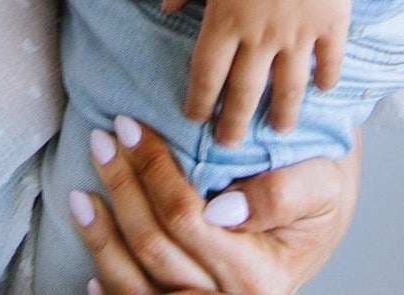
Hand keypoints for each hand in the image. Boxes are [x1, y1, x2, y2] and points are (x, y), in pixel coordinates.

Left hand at [71, 118, 360, 294]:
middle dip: (121, 187)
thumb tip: (222, 208)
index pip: (187, 217)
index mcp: (261, 274)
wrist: (323, 226)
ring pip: (137, 285)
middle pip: (155, 246)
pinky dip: (112, 291)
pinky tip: (91, 268)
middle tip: (101, 140)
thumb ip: (280, 195)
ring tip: (79, 195)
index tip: (127, 125)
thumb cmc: (318, 196)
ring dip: (102, 238)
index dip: (151, 169)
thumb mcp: (320, 185)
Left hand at [163, 0, 354, 144]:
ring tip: (277, 131)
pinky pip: (328, 64)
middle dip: (234, 123)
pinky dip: (325, 81)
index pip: (207, 73)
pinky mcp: (331, 28)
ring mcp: (298, 37)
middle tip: (229, 145)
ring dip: (281, 114)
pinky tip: (321, 91)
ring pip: (288, 88)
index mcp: (226, 19)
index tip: (194, 119)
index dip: (199, 100)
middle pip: (244, 92)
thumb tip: (166, 8)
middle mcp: (260, 38)